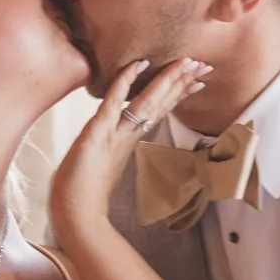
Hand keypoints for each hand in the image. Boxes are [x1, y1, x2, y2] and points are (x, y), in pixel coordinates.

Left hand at [48, 57, 209, 237]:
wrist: (76, 216)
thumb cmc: (84, 195)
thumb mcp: (101, 166)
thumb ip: (109, 151)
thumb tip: (111, 145)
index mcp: (129, 141)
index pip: (158, 111)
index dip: (177, 94)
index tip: (196, 81)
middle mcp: (127, 136)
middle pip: (159, 104)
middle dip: (181, 82)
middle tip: (203, 65)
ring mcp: (114, 134)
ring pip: (145, 102)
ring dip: (166, 80)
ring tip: (186, 63)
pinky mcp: (96, 134)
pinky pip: (112, 103)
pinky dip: (124, 83)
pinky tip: (138, 65)